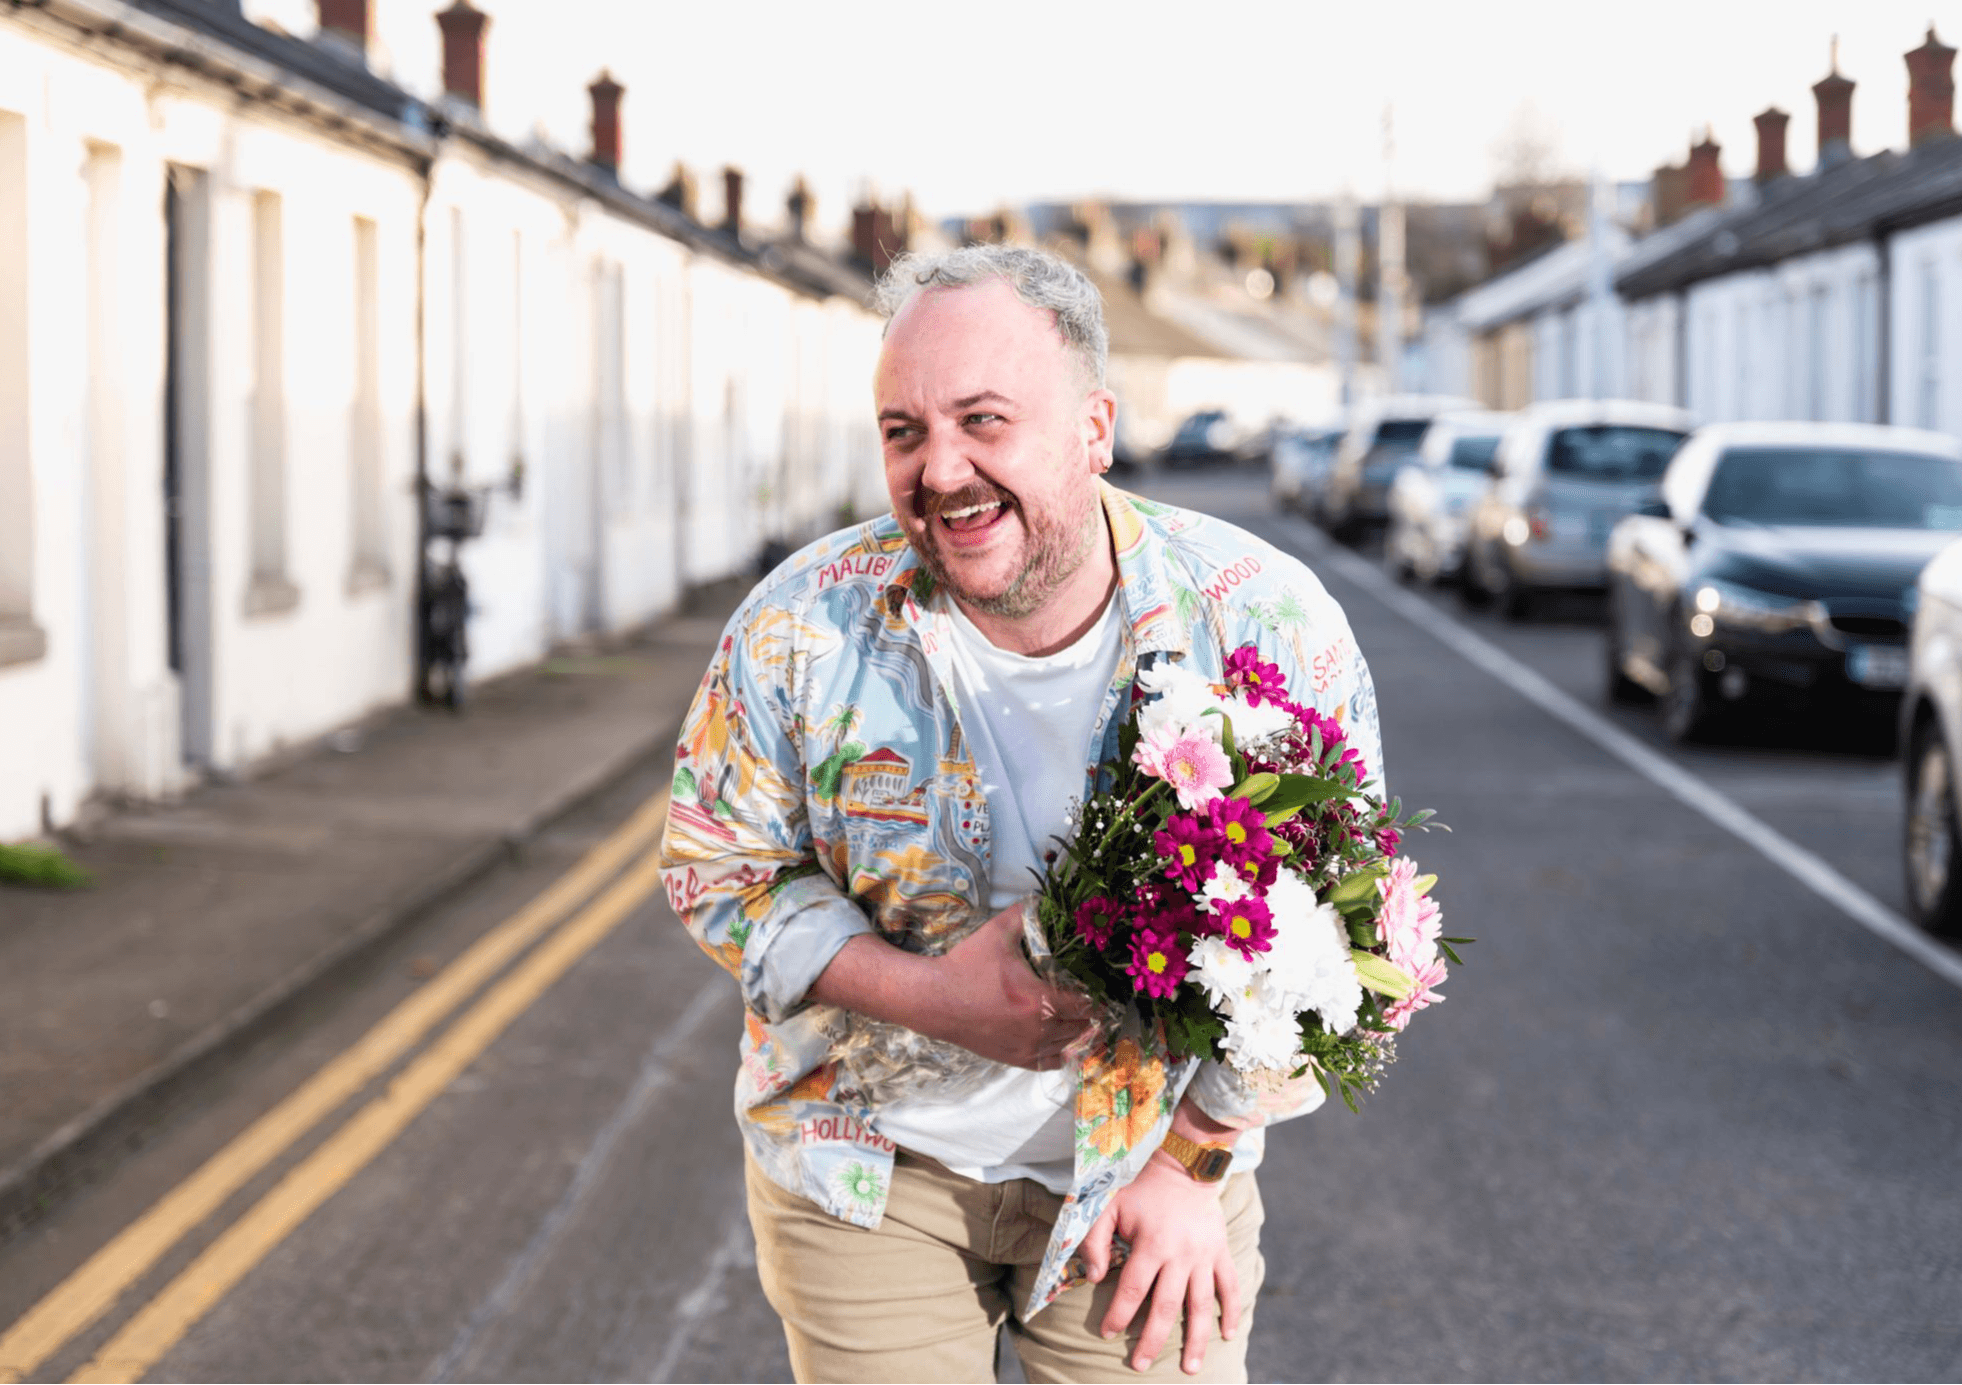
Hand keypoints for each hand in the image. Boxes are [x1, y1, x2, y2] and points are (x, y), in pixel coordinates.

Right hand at [919, 903, 1097, 1068]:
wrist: (935, 999)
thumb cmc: (966, 967)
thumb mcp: (996, 933)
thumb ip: (1023, 914)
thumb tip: (1040, 899)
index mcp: (1041, 1000)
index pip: (1084, 1005)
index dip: (1095, 998)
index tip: (1098, 991)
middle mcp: (1039, 1029)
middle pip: (1081, 1027)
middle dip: (1089, 1016)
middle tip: (1091, 1004)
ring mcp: (1026, 1047)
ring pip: (1068, 1046)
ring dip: (1078, 1034)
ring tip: (1082, 1023)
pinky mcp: (1013, 1058)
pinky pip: (1049, 1063)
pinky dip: (1061, 1054)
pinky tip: (1063, 1044)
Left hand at [1081, 1153, 1239, 1374]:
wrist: (1183, 1166)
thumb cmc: (1140, 1189)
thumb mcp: (1108, 1205)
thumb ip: (1095, 1240)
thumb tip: (1096, 1278)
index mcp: (1152, 1244)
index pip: (1133, 1290)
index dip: (1118, 1315)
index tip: (1107, 1334)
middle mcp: (1181, 1254)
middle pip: (1166, 1306)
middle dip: (1152, 1339)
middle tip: (1140, 1365)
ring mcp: (1205, 1255)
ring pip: (1202, 1305)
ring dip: (1196, 1339)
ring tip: (1190, 1368)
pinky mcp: (1221, 1252)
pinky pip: (1230, 1286)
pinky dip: (1233, 1311)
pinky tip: (1228, 1335)